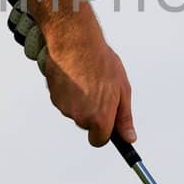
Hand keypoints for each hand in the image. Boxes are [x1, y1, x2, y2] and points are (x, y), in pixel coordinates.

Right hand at [7, 0, 135, 148]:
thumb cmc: (102, 62)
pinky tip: (75, 76)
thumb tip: (129, 138)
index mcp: (99, 118)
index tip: (107, 121)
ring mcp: (65, 108)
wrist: (75, 42)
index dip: (104, 131)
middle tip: (100, 90)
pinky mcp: (54, 97)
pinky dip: (69, 93)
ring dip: (81, 101)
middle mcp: (80, 117)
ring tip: (88, 78)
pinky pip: (65, 101)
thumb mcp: (122, 89)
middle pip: (87, 125)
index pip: (100, 141)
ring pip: (75, 112)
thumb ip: (124, 118)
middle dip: (93, 113)